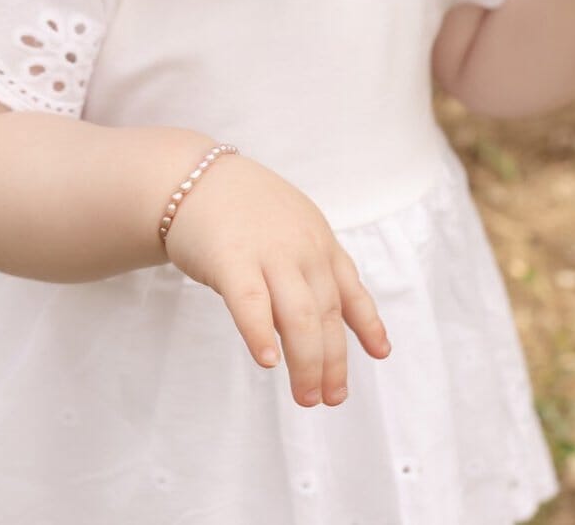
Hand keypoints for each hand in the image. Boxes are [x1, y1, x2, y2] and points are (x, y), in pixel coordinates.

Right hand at [161, 154, 390, 407]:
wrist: (194, 177)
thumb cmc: (242, 208)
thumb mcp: (292, 225)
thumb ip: (310, 263)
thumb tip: (321, 316)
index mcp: (318, 240)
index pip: (350, 288)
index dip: (367, 324)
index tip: (380, 354)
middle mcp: (301, 247)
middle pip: (326, 313)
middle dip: (333, 361)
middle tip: (331, 397)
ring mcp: (268, 252)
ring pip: (299, 315)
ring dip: (307, 361)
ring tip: (307, 396)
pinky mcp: (230, 258)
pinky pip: (251, 302)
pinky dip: (261, 334)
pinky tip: (268, 361)